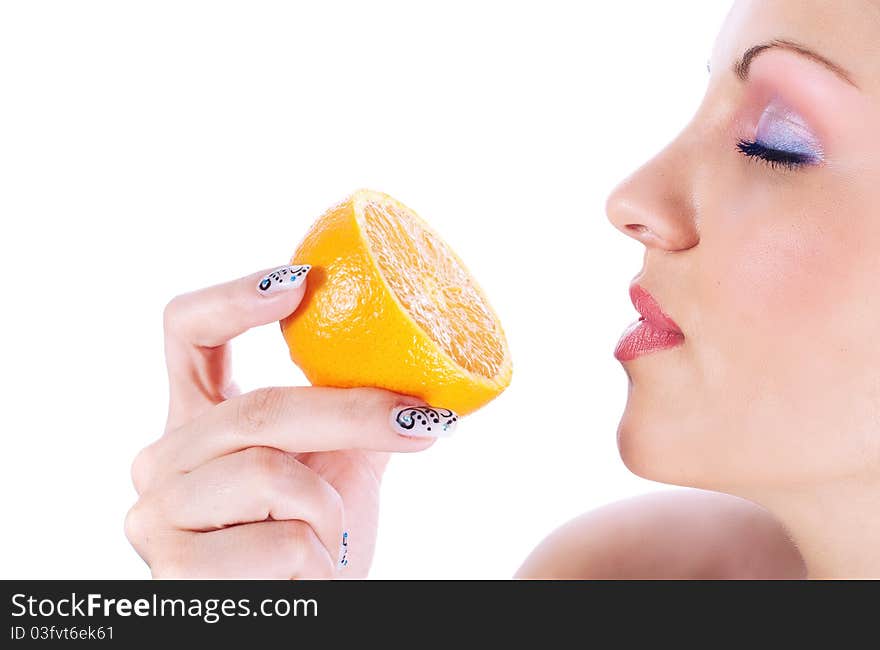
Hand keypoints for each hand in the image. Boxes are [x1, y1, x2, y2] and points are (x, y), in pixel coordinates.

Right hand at [125, 265, 446, 577]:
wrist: (302, 616)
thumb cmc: (316, 546)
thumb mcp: (334, 467)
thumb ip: (351, 414)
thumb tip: (423, 367)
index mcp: (197, 421)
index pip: (187, 333)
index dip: (236, 298)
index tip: (300, 282)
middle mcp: (162, 459)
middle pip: (259, 408)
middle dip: (354, 413)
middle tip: (425, 421)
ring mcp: (156, 515)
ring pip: (271, 474)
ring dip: (330, 510)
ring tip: (328, 537)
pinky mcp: (174, 572)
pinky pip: (279, 543)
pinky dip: (319, 560)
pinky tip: (307, 576)